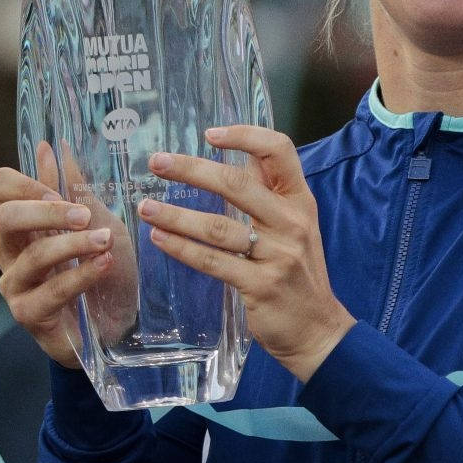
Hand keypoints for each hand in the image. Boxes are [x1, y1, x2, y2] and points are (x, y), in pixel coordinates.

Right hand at [0, 141, 135, 368]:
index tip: (53, 187)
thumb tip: (51, 146)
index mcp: (23, 222)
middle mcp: (10, 250)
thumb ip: (74, 188)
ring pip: (32, 256)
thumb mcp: (99, 221)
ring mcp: (16, 284)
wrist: (122, 321)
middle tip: (83, 216)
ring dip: (73, 245)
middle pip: (6, 218)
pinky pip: (50, 292)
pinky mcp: (29, 314)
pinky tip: (104, 265)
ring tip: (104, 241)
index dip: (17, 181)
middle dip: (46, 212)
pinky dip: (80, 276)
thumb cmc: (107, 269)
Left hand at [139, 126, 354, 382]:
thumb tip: (240, 155)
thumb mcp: (295, 225)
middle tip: (157, 162)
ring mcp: (277, 255)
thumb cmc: (298, 272)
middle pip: (237, 185)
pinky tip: (159, 239)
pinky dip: (182, 248)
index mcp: (300, 201)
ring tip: (145, 207)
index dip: (245, 135)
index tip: (209, 134)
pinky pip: (213, 262)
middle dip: (192, 170)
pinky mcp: (260, 286)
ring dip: (176, 215)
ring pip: (218, 227)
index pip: (279, 151)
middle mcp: (291, 223)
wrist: (317, 328)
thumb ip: (269, 192)